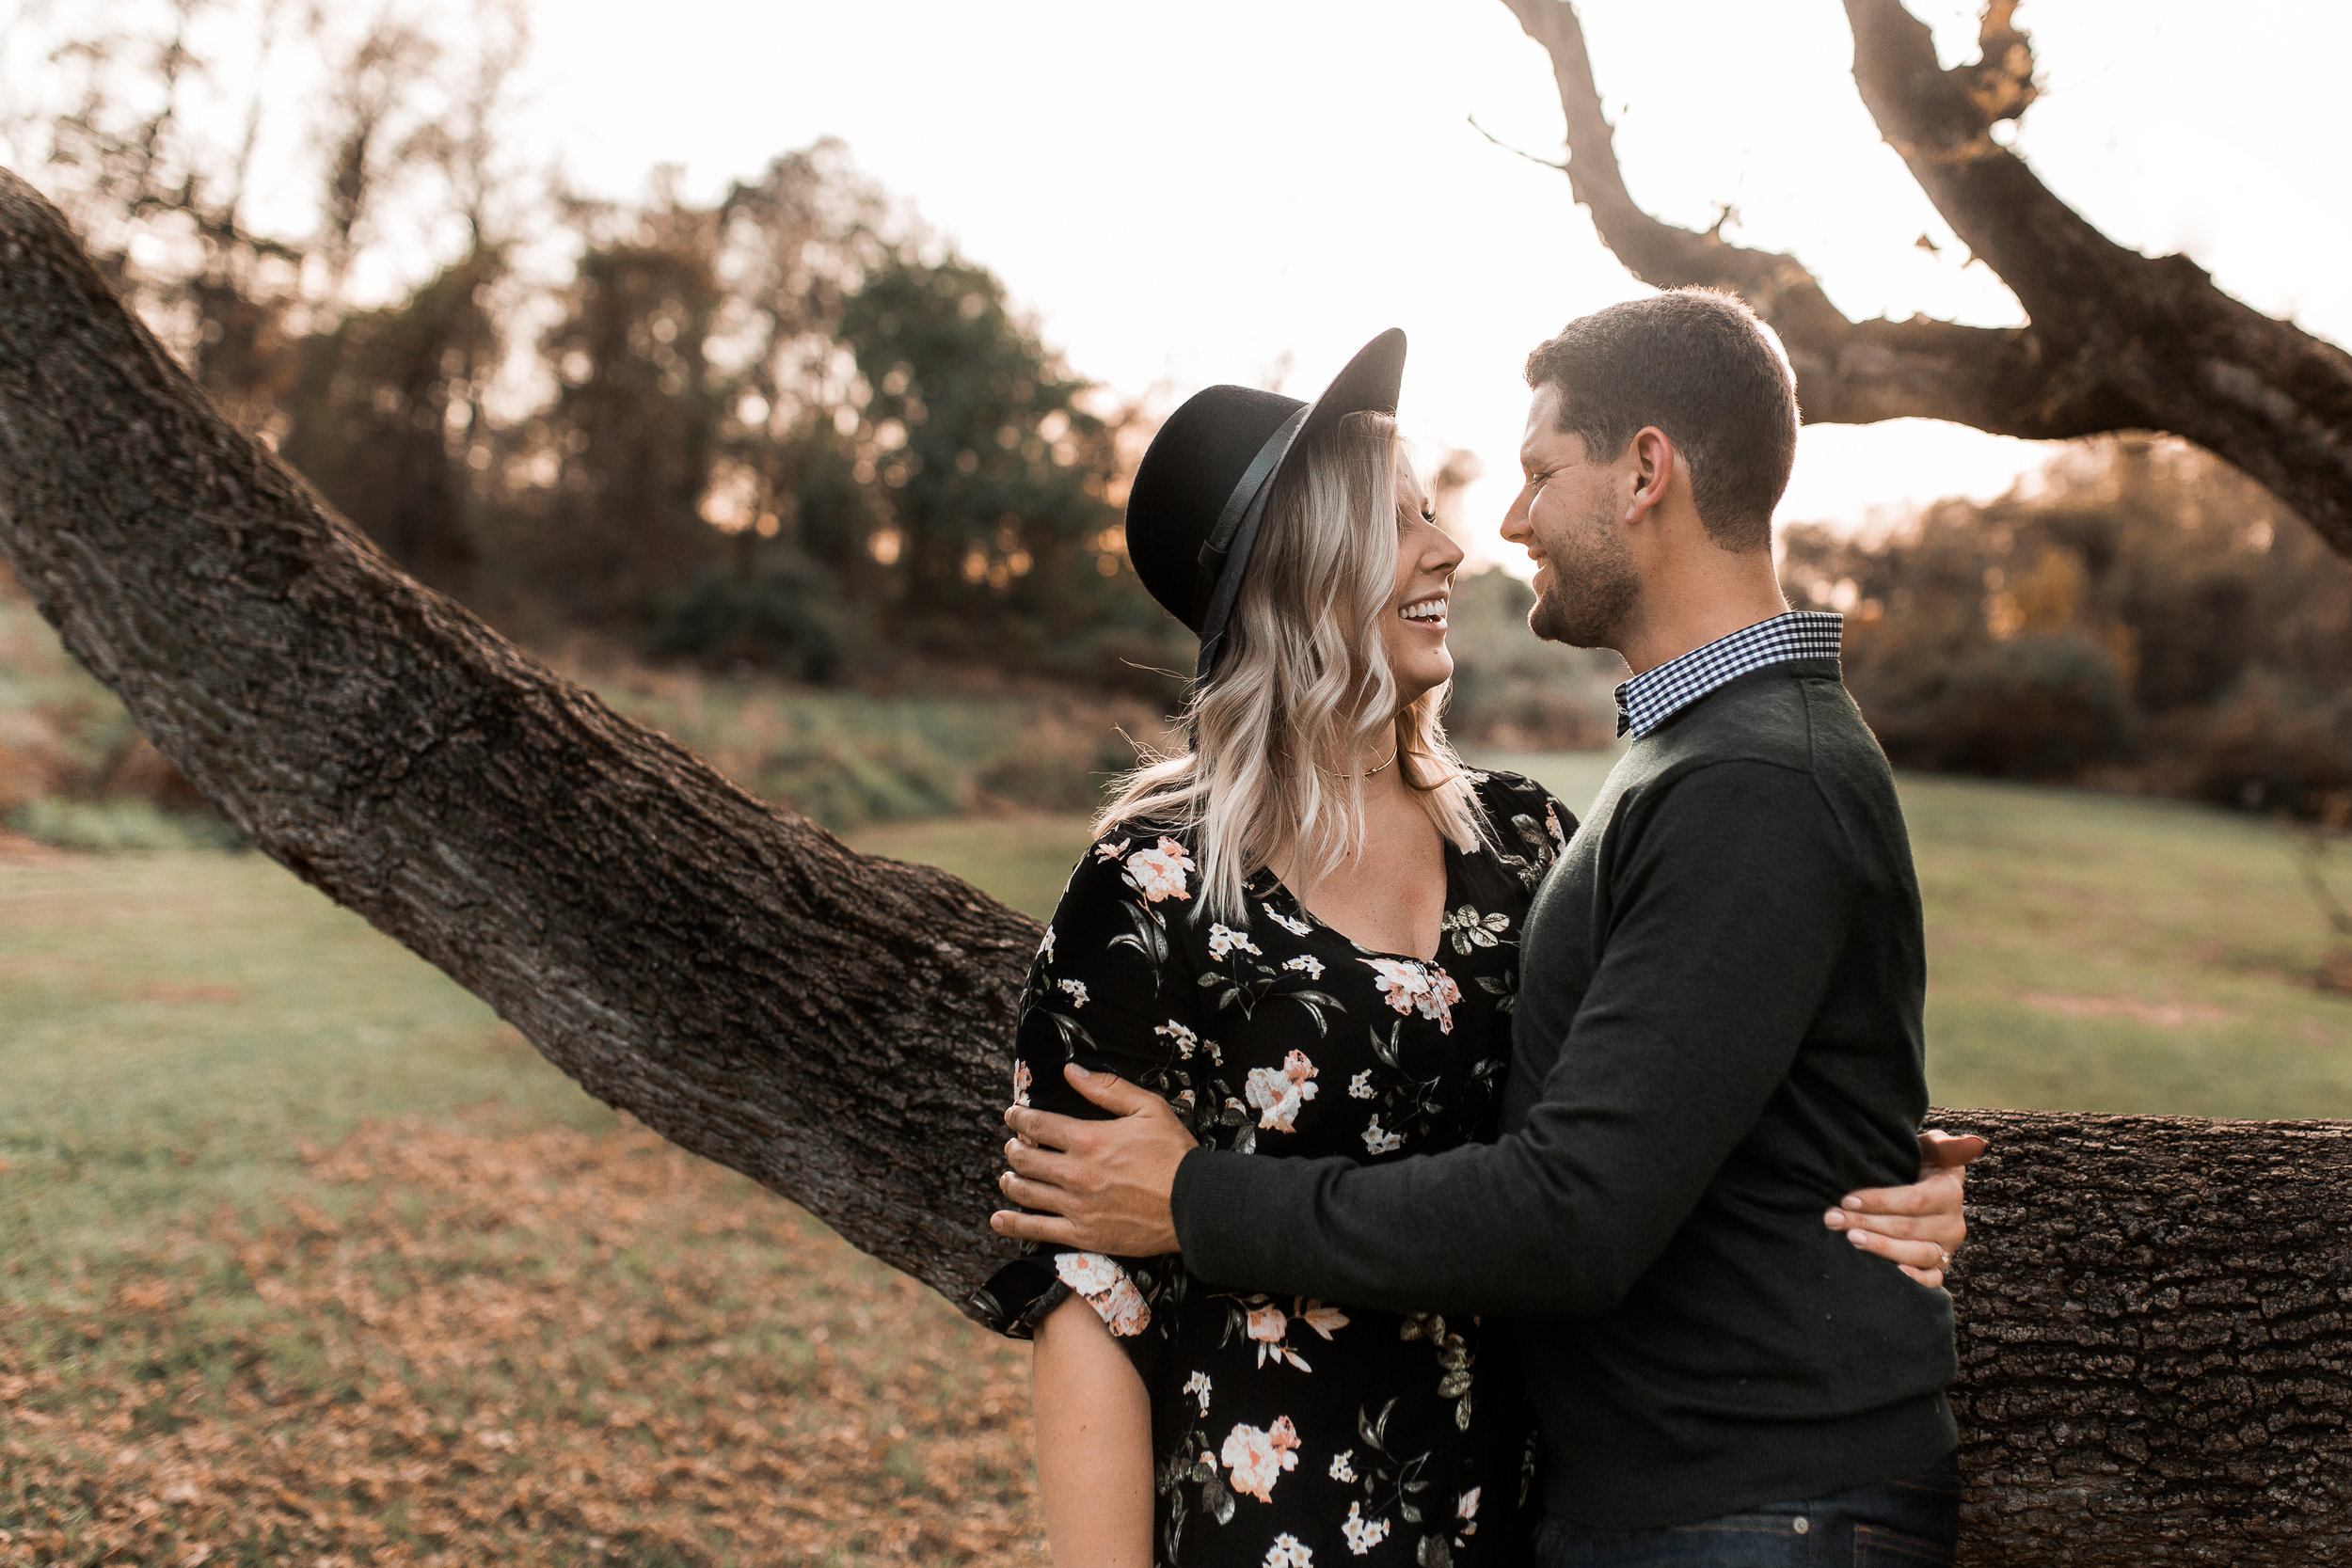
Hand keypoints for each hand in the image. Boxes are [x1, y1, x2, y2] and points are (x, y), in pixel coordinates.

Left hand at [991, 1064, 1197, 1256]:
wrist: (1195, 1204)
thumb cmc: (1175, 1154)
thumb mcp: (1148, 1109)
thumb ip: (1107, 1089)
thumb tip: (1071, 1071)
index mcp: (1087, 1139)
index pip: (1037, 1125)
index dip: (1018, 1118)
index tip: (1012, 1115)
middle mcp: (1075, 1172)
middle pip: (1025, 1159)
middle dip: (1013, 1149)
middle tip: (1013, 1146)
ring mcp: (1076, 1206)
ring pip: (1026, 1192)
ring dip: (1010, 1181)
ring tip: (1008, 1177)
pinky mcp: (1083, 1235)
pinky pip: (1037, 1230)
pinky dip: (1012, 1224)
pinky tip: (998, 1219)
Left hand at [1822, 1128, 1986, 1288]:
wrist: (1918, 1186)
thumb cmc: (1919, 1162)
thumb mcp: (1931, 1147)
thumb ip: (1947, 1146)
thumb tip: (1977, 1142)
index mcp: (1950, 1192)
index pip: (1914, 1200)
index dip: (1881, 1201)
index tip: (1847, 1198)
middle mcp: (1953, 1223)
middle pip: (1907, 1228)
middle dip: (1866, 1222)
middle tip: (1832, 1219)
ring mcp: (1947, 1248)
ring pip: (1916, 1253)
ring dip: (1880, 1248)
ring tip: (1850, 1239)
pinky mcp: (1939, 1267)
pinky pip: (1931, 1281)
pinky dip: (1915, 1281)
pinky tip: (1893, 1274)